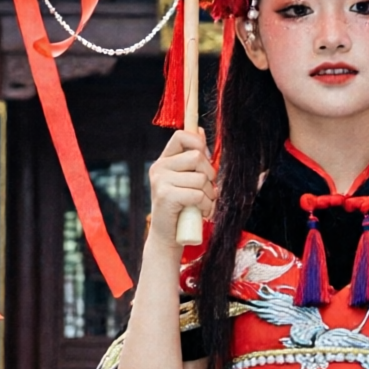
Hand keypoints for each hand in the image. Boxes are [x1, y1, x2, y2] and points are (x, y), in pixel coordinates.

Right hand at [145, 128, 214, 248]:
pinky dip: (205, 206)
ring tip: (203, 205)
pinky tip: (201, 212)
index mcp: (164, 161)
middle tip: (208, 190)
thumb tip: (199, 130)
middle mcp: (159, 168)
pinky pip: (197, 194)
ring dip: (209, 194)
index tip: (205, 159)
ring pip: (200, 178)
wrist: (167, 238)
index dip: (198, 143)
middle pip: (196, 157)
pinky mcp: (166, 196)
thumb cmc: (182, 209)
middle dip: (209, 175)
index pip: (181, 136)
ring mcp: (160, 182)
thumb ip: (192, 159)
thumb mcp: (187, 181)